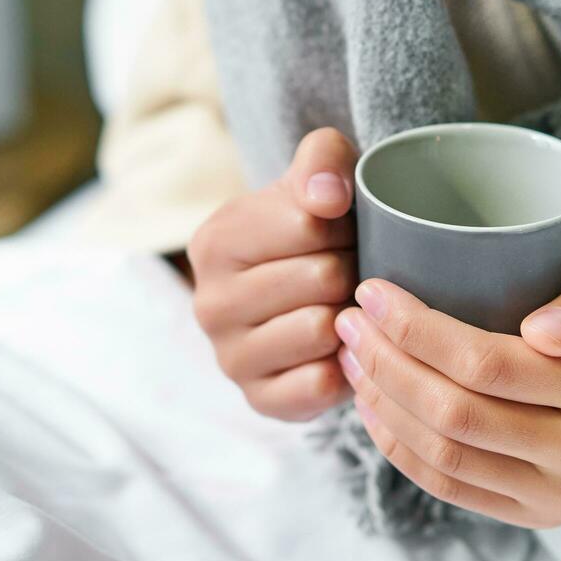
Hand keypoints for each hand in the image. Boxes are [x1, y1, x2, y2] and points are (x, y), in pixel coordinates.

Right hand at [188, 128, 360, 420]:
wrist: (312, 286)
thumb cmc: (317, 225)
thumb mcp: (319, 173)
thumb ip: (322, 159)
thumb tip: (325, 199)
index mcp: (213, 241)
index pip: (308, 226)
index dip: (345, 226)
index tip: (343, 231)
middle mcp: (208, 304)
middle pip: (321, 278)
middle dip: (353, 268)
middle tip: (351, 268)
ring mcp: (229, 358)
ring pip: (322, 329)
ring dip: (352, 316)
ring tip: (345, 303)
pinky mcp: (259, 400)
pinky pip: (321, 385)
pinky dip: (345, 364)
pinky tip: (341, 345)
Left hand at [334, 264, 560, 526]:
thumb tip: (540, 328)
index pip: (489, 365)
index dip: (418, 330)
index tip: (376, 291)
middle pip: (455, 413)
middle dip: (387, 362)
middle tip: (350, 319)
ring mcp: (556, 497)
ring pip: (444, 456)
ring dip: (383, 403)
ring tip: (353, 356)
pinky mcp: (535, 518)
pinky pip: (451, 488)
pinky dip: (399, 448)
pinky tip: (373, 406)